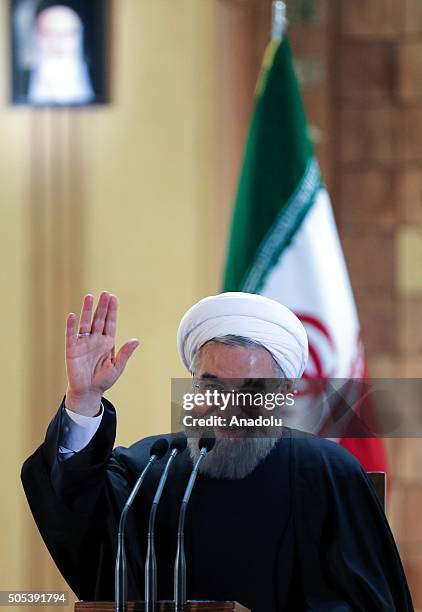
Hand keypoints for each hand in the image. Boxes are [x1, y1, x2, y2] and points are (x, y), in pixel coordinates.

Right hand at [65, 291, 139, 415]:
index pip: (110, 323)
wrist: (88, 392)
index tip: (113, 297)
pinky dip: (71, 326)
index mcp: (108, 342)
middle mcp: (96, 339)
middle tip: (105, 293)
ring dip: (87, 311)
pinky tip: (72, 315)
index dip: (112, 310)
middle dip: (102, 306)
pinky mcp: (72, 349)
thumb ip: (125, 353)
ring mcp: (84, 343)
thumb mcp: (117, 367)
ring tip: (89, 297)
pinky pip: (71, 335)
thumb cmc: (104, 380)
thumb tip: (136, 340)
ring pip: (86, 323)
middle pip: (99, 319)